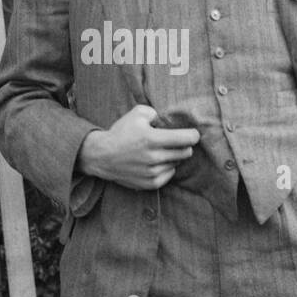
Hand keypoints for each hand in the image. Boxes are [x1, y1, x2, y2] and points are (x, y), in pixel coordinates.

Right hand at [77, 105, 198, 190]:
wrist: (102, 156)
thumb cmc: (121, 132)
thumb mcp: (137, 113)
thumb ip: (156, 112)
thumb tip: (170, 119)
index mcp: (152, 139)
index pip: (186, 139)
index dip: (193, 135)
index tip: (193, 133)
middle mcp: (153, 157)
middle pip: (186, 152)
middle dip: (184, 145)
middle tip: (175, 141)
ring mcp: (152, 172)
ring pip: (177, 163)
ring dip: (173, 157)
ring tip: (160, 151)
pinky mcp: (150, 183)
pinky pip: (169, 175)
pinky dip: (167, 168)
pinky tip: (157, 162)